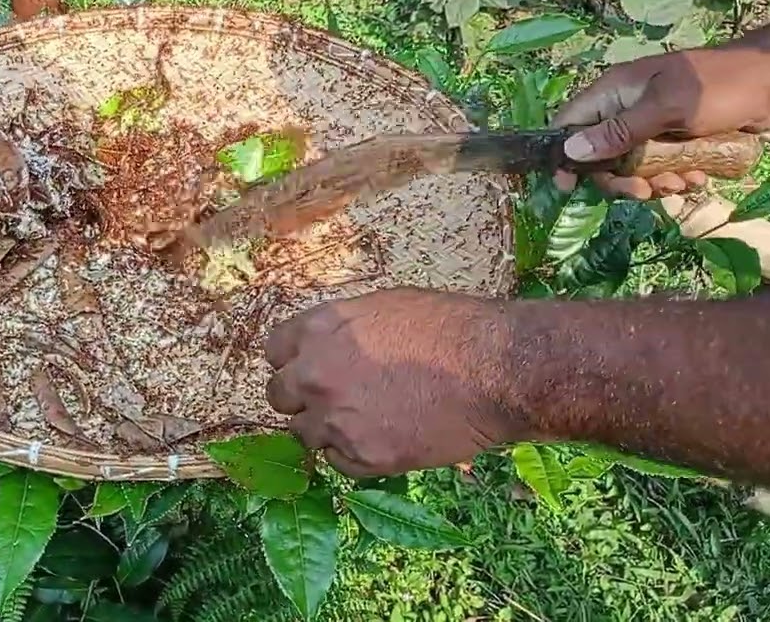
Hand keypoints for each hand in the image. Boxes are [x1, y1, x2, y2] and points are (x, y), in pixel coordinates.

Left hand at [263, 288, 526, 476]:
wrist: (495, 369)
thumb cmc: (450, 327)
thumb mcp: (383, 307)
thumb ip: (342, 330)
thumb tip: (326, 347)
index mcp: (318, 329)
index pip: (274, 352)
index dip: (293, 361)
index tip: (308, 368)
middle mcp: (315, 374)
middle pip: (278, 396)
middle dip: (301, 398)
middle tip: (333, 399)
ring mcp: (335, 418)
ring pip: (304, 434)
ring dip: (326, 429)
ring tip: (366, 420)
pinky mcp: (363, 456)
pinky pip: (338, 462)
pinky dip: (354, 455)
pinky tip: (384, 437)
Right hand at [552, 42, 769, 199]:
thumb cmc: (720, 86)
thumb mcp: (668, 106)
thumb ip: (620, 130)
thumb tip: (571, 151)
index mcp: (616, 91)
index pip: (569, 123)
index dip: (564, 155)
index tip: (569, 186)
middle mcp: (628, 110)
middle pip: (600, 155)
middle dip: (620, 179)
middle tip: (644, 191)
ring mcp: (652, 127)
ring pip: (632, 168)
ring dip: (653, 183)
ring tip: (682, 182)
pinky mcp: (676, 141)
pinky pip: (661, 169)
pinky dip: (676, 179)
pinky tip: (697, 178)